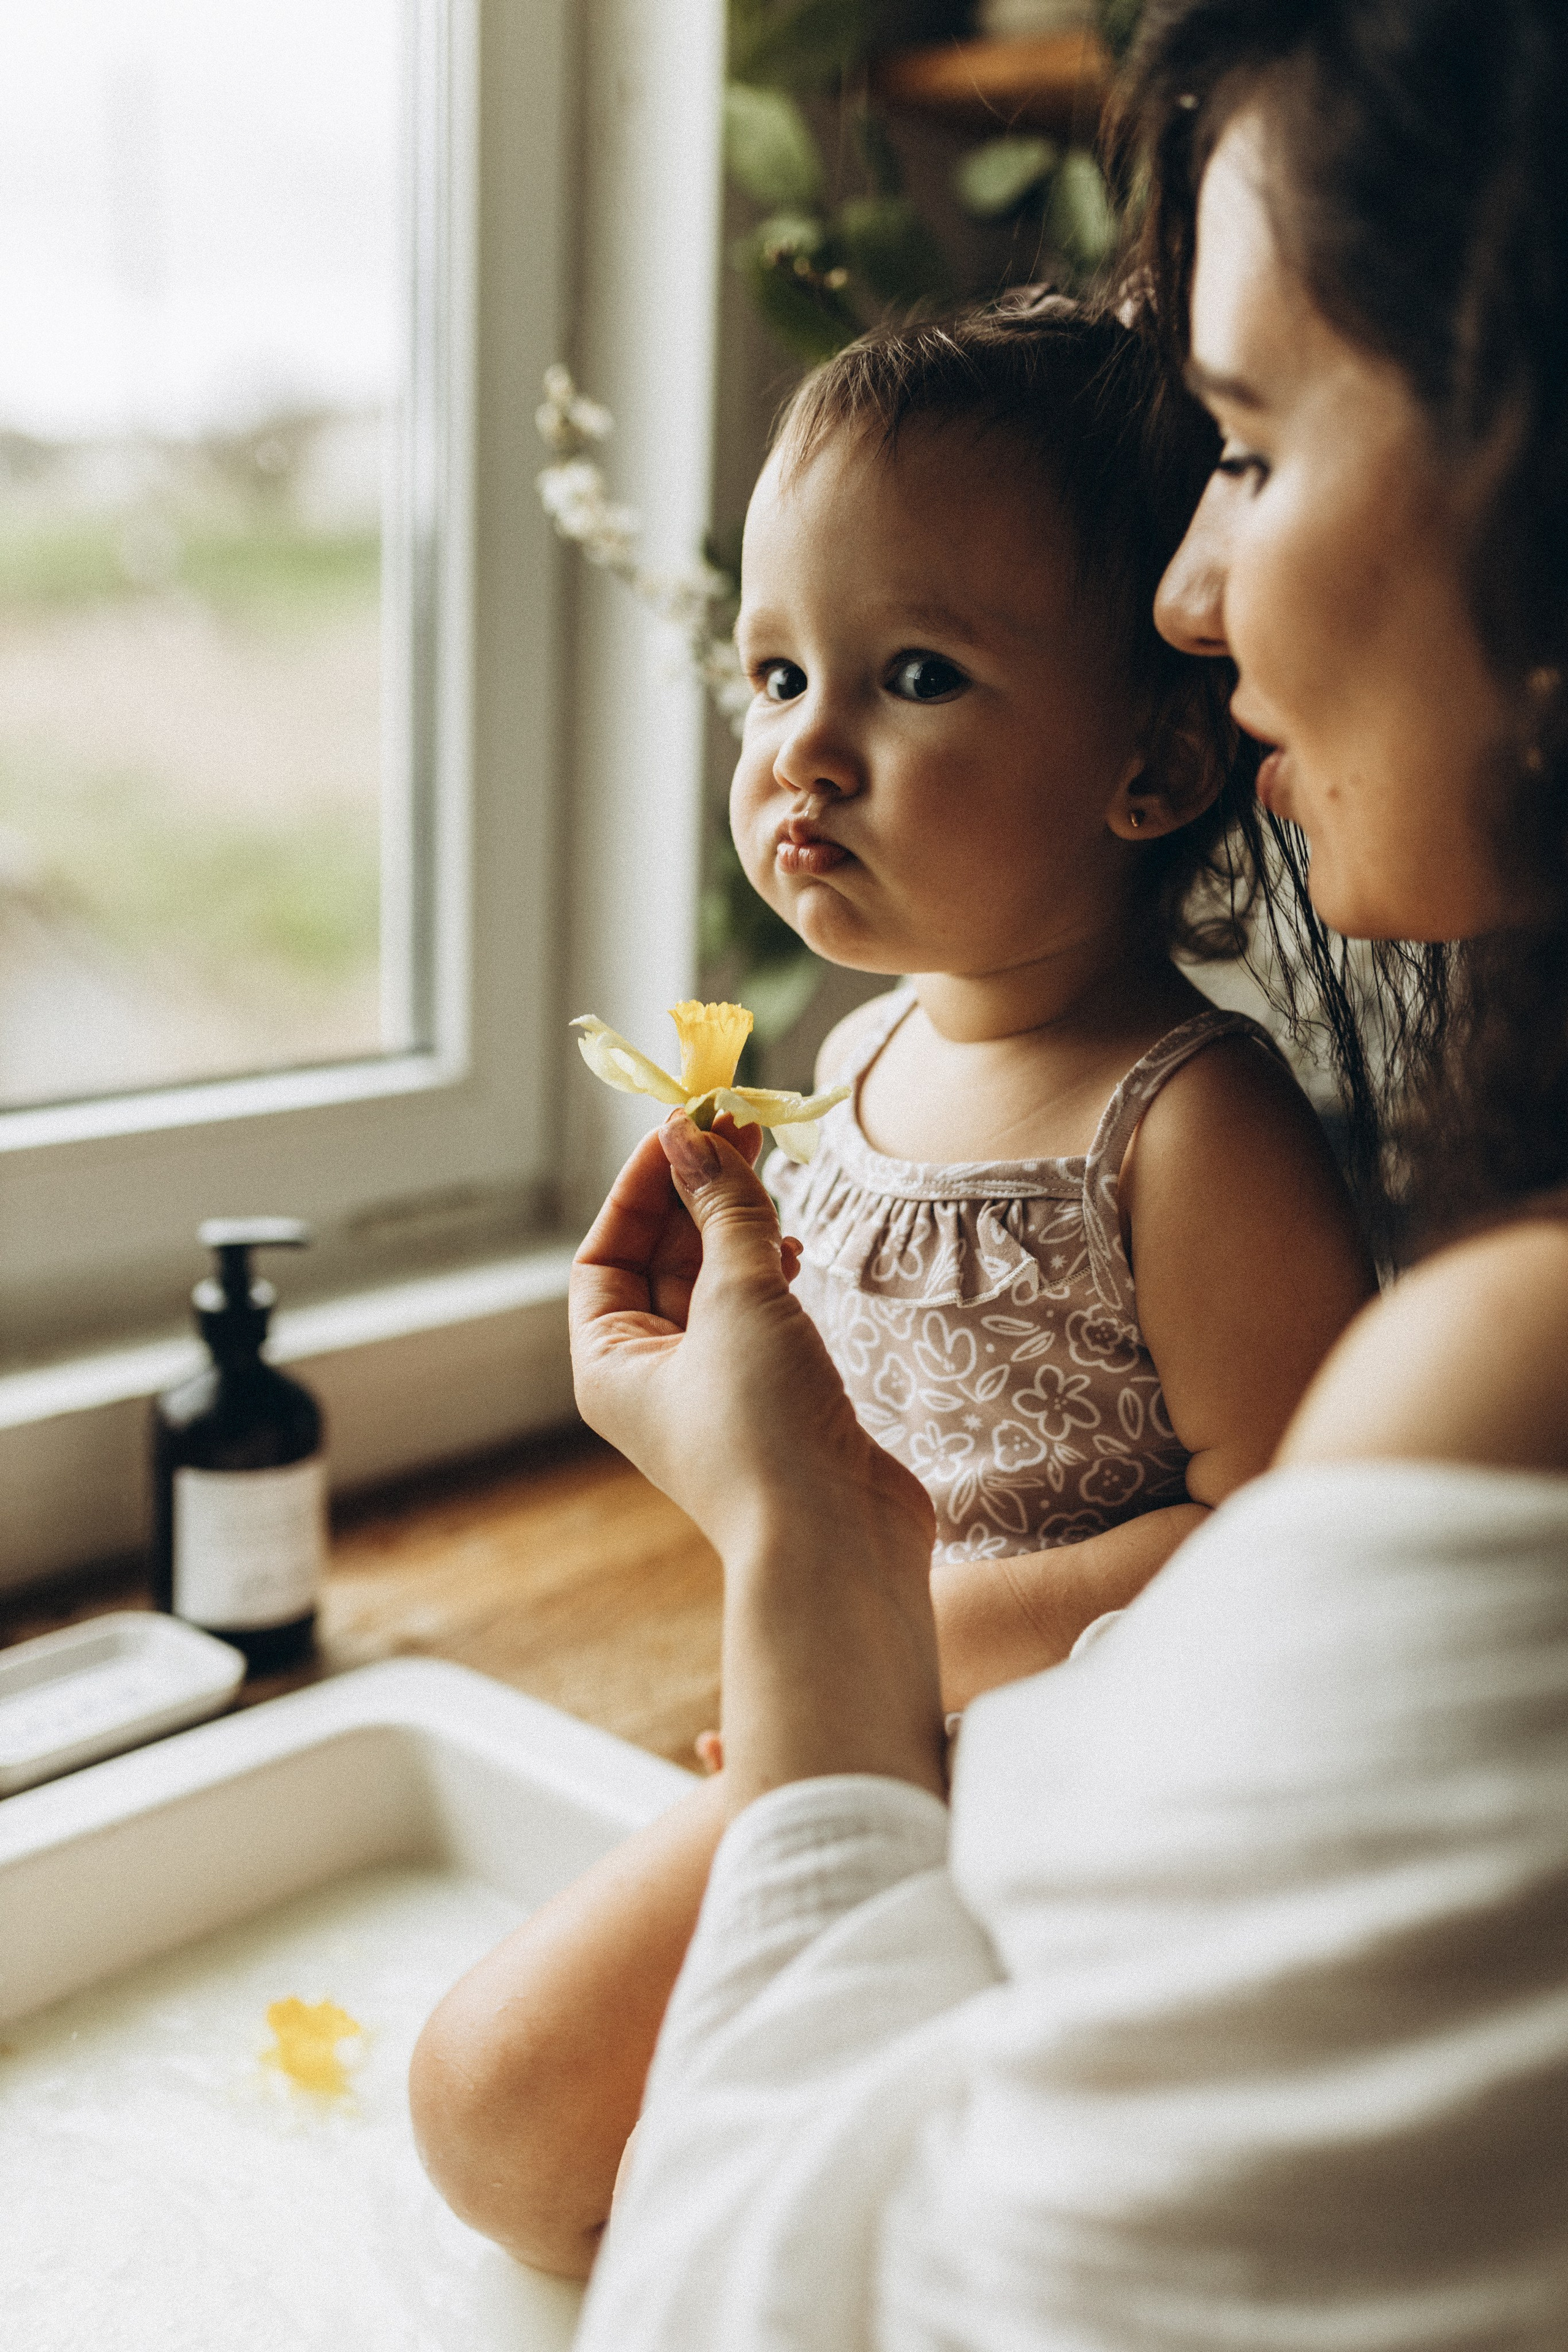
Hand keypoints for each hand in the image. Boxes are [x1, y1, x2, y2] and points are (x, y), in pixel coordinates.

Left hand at [570, 1112, 932, 1567]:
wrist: (839, 1542)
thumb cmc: (765, 1430)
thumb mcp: (738, 1298)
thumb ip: (723, 1209)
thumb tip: (695, 1131)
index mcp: (610, 1364)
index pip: (605, 1253)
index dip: (640, 1185)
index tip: (683, 1125)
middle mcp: (653, 1378)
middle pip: (660, 1261)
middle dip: (694, 1191)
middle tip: (735, 1121)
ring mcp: (716, 1390)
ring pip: (713, 1284)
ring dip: (735, 1223)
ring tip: (766, 1161)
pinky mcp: (776, 1398)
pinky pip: (757, 1315)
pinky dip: (770, 1272)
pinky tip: (793, 1243)